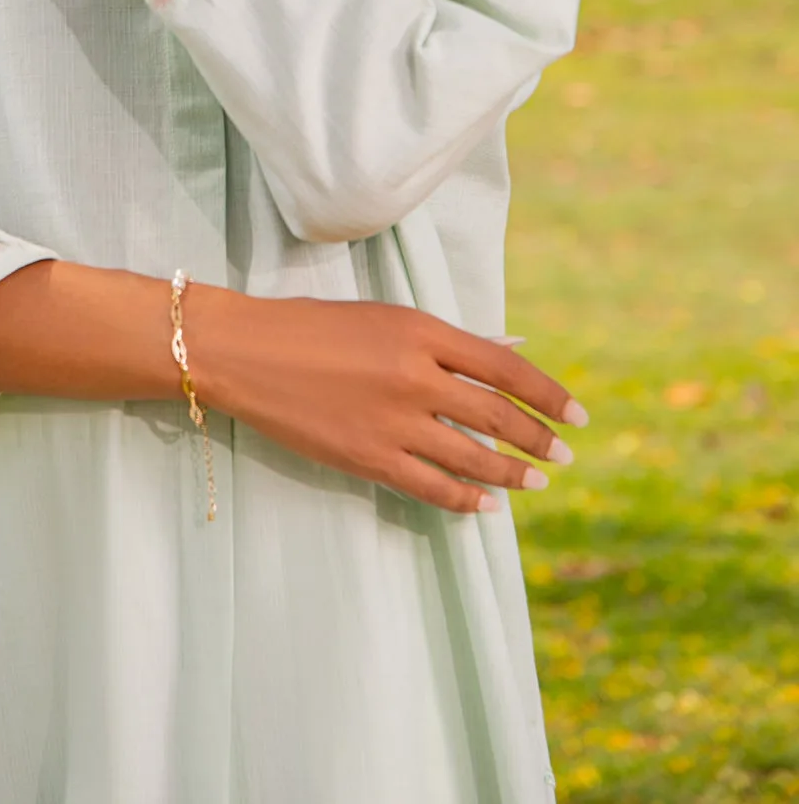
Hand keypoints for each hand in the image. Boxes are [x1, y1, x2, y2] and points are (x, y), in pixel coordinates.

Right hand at [190, 290, 583, 513]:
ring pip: (473, 458)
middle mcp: (416, 376)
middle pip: (497, 416)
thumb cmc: (312, 326)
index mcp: (421, 331)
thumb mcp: (383, 317)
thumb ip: (440, 342)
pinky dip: (466, 500)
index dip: (548, 394)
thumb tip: (501, 357)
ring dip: (511, 474)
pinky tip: (484, 506)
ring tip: (534, 483)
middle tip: (562, 457)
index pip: (506, 367)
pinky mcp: (369, 458)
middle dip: (538, 440)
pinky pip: (433, 488)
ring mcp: (394, 421)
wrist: (246, 352)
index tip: (576, 415)